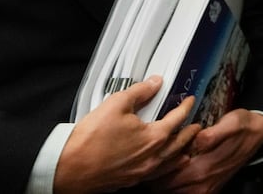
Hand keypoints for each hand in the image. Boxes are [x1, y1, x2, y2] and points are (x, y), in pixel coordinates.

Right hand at [53, 77, 198, 193]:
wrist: (67, 169)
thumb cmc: (90, 140)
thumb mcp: (116, 105)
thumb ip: (139, 92)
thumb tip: (155, 83)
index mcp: (154, 138)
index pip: (177, 118)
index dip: (185, 107)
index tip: (190, 101)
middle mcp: (152, 157)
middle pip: (179, 143)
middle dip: (189, 132)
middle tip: (196, 125)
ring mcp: (142, 172)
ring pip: (170, 162)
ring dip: (181, 152)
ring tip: (187, 147)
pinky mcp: (130, 181)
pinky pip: (157, 173)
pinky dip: (166, 167)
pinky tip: (163, 165)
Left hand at [146, 109, 262, 193]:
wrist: (259, 134)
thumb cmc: (242, 126)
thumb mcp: (231, 123)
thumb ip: (213, 134)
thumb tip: (196, 140)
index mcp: (203, 169)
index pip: (165, 180)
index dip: (153, 170)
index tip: (147, 157)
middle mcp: (202, 184)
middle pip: (164, 189)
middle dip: (154, 176)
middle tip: (149, 158)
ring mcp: (206, 188)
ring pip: (171, 192)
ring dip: (162, 182)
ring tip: (157, 165)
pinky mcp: (209, 188)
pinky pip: (183, 192)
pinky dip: (173, 185)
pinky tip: (172, 170)